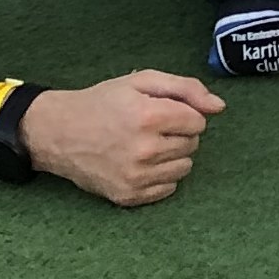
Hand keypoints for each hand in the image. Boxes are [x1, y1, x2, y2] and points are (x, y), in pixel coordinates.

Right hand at [25, 70, 223, 206]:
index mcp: (149, 117)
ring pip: (184, 168)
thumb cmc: (102, 102)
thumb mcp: (141, 81)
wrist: (58, 132)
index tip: (161, 112)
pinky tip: (140, 164)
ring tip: (145, 145)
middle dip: (178, 134)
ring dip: (172, 155)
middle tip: (151, 128)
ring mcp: (136, 177)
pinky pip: (168, 189)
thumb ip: (186, 89)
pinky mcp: (128, 197)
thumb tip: (219, 107)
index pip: (198, 122)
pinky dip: (160, 177)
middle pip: (192, 145)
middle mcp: (144, 150)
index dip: (183, 114)